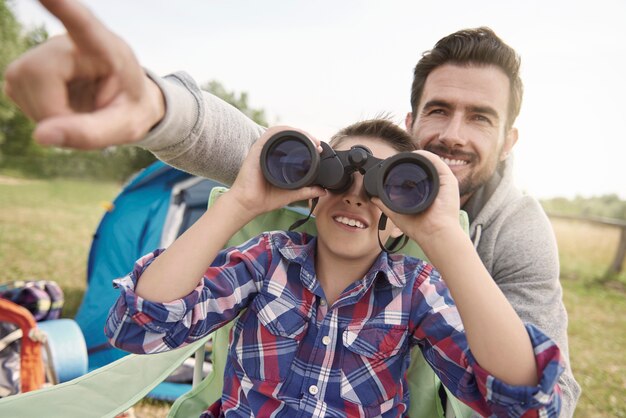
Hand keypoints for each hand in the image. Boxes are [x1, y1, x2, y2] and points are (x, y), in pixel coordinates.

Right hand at [3, 0, 164, 148]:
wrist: (125, 102)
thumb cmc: (130, 109)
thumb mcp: (125, 127)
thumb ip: (91, 134)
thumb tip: (40, 136)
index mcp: (108, 49)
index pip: (84, 25)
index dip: (64, 7)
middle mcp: (70, 41)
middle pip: (38, 72)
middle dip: (52, 111)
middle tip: (83, 122)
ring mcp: (43, 50)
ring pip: (20, 83)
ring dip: (46, 114)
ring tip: (77, 112)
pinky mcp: (25, 65)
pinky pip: (15, 91)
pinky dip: (37, 112)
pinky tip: (61, 107)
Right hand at [227, 126, 326, 218]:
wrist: (249, 204)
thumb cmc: (266, 199)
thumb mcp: (292, 194)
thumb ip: (307, 191)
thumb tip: (323, 191)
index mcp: (277, 160)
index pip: (293, 144)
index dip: (307, 142)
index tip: (319, 148)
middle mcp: (270, 152)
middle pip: (288, 135)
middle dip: (305, 135)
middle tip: (317, 143)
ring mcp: (263, 150)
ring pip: (281, 132)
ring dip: (296, 131)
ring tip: (310, 138)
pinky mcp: (256, 150)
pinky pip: (269, 135)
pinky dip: (282, 131)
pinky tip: (293, 133)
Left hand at [371, 150, 461, 246]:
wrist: (435, 233)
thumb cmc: (420, 228)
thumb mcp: (397, 214)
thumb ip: (385, 205)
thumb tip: (373, 197)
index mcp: (427, 194)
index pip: (416, 177)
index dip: (404, 171)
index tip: (392, 169)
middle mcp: (436, 186)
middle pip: (423, 169)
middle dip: (409, 163)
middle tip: (395, 162)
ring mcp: (443, 183)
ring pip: (429, 163)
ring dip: (416, 158)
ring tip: (403, 157)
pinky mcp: (448, 180)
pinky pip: (437, 162)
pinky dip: (426, 156)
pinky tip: (415, 155)